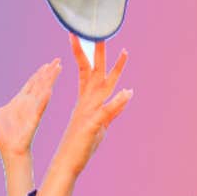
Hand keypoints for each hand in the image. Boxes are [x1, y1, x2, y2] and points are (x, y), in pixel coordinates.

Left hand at [0, 58, 59, 159]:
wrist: (9, 149)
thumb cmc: (2, 134)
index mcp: (20, 100)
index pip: (31, 83)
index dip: (39, 73)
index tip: (47, 64)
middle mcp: (28, 103)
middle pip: (40, 83)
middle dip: (49, 72)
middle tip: (58, 60)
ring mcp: (33, 110)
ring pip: (43, 91)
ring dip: (50, 80)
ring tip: (58, 68)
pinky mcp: (34, 119)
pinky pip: (40, 107)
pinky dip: (45, 99)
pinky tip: (50, 90)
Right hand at [50, 34, 131, 176]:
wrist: (67, 163)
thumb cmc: (81, 144)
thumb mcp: (101, 123)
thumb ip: (114, 108)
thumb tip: (127, 94)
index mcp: (85, 99)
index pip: (84, 70)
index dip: (82, 52)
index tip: (77, 34)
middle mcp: (87, 101)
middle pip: (94, 71)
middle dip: (99, 51)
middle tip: (100, 32)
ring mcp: (90, 112)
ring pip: (104, 85)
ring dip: (116, 69)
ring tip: (125, 52)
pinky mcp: (94, 124)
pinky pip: (108, 110)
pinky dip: (118, 101)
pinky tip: (129, 92)